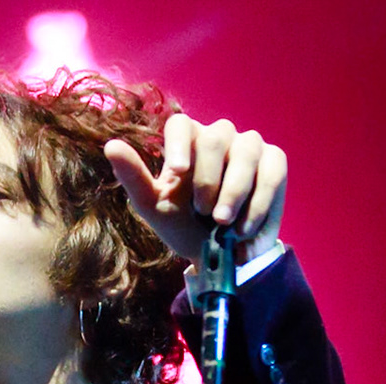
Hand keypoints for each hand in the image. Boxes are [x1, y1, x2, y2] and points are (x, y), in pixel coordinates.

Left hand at [104, 115, 285, 264]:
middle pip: (216, 137)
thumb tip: (111, 145)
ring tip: (225, 225)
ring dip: (235, 192)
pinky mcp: (274, 163)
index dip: (180, 145)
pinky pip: (272, 171)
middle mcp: (219, 136)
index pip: (181, 125)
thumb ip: (133, 178)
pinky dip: (260, 202)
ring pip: (247, 151)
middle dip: (209, 180)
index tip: (178, 172)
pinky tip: (246, 228)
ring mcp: (249, 146)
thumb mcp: (154, 207)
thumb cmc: (183, 225)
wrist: (220, 255)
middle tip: (205, 214)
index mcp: (186, 142)